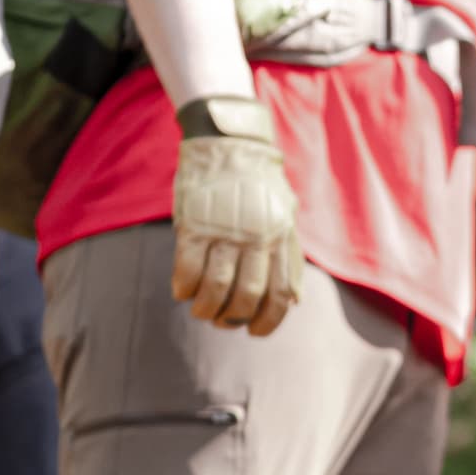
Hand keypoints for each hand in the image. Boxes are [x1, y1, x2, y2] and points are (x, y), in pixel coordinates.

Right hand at [170, 92, 302, 336]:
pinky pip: (187, 268)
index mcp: (282, 236)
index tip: (254, 332)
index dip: (268, 321)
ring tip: (200, 310)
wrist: (229, 142)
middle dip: (233, 317)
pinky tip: (182, 291)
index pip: (281, 293)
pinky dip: (184, 287)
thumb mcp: (284, 215)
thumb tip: (294, 300)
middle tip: (222, 321)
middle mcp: (257, 236)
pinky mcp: (194, 223)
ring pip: (217, 287)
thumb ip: (287, 254)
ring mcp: (225, 230)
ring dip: (206, 308)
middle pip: (248, 295)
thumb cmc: (257, 185)